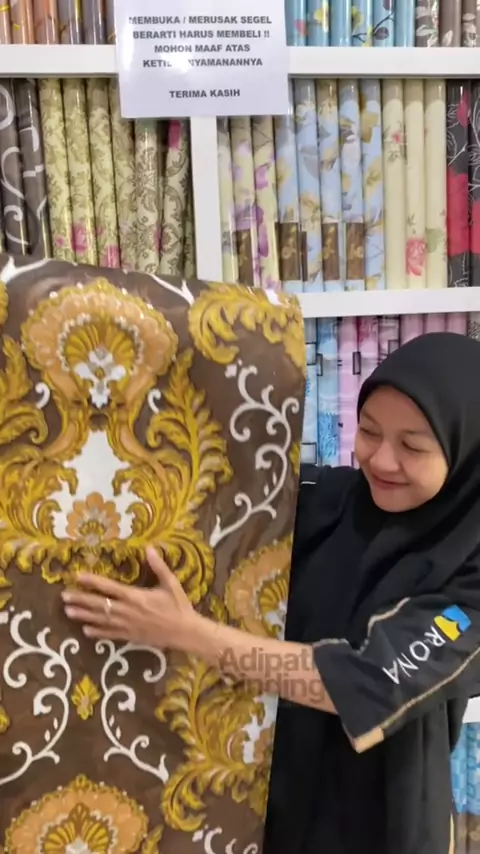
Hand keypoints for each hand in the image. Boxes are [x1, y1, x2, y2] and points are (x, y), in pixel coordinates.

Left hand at [62, 547, 198, 649]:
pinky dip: (98, 633)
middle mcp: (127, 611)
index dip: (93, 581)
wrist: (185, 632)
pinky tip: (86, 631)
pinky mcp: (130, 637)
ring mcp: (127, 626)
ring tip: (68, 612)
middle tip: (64, 596)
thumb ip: (158, 566)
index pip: (110, 587)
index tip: (78, 576)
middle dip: (81, 599)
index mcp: (136, 596)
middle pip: (100, 604)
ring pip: (101, 620)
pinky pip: (110, 635)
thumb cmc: (178, 606)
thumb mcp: (171, 583)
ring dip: (84, 615)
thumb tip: (149, 547)